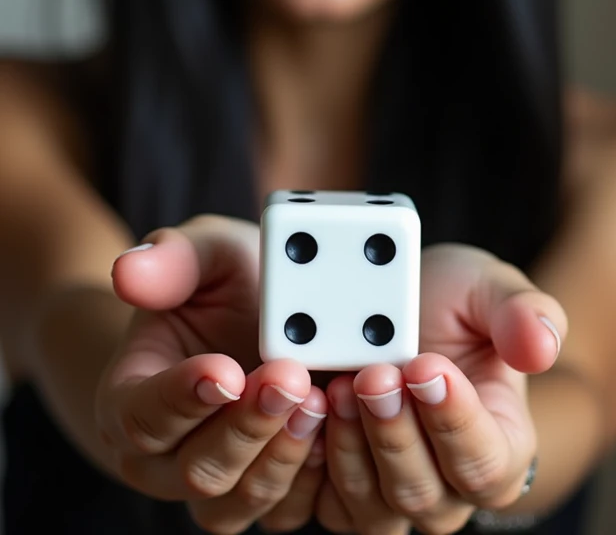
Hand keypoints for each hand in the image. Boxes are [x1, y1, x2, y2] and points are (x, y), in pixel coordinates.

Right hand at [95, 215, 328, 532]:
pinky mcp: (271, 498)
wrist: (258, 317)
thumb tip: (128, 272)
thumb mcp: (204, 251)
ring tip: (320, 398)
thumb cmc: (221, 284)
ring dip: (285, 454)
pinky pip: (290, 512)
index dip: (183, 396)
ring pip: (242, 501)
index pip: (143, 414)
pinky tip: (343, 426)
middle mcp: (164, 460)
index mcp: (129, 399)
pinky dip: (320, 476)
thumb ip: (172, 258)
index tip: (227, 369)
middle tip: (290, 377)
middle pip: (198, 470)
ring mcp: (220, 487)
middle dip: (249, 425)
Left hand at [318, 244, 566, 533]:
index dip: (455, 421)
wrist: (390, 300)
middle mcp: (448, 485)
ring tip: (339, 385)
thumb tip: (543, 344)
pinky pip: (319, 504)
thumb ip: (521, 311)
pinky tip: (306, 409)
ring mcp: (388, 494)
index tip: (427, 367)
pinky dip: (308, 462)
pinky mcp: (335, 489)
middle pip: (423, 493)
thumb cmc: (451, 302)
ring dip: (351, 448)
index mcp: (501, 445)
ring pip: (371, 508)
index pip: (487, 463)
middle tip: (374, 375)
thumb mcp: (488, 286)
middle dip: (394, 431)